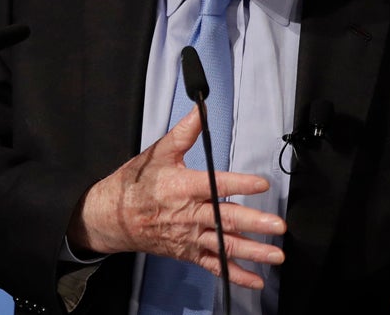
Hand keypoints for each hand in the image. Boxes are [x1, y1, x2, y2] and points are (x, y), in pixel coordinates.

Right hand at [67, 107, 285, 288]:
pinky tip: (254, 279)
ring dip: (252, 251)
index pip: (216, 185)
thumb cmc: (135, 184)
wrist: (113, 216)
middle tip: (277, 225)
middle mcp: (189, 214)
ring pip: (225, 244)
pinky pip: (213, 264)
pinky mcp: (188, 251)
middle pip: (226, 219)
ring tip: (275, 254)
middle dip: (255, 223)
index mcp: (183, 187)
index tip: (261, 184)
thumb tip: (200, 110)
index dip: (239, 184)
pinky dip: (234, 274)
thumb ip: (185, 132)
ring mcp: (190, 236)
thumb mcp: (159, 152)